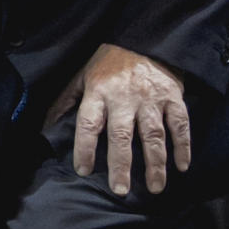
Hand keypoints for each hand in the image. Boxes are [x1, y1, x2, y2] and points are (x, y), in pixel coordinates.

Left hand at [45, 42, 190, 196]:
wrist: (145, 38)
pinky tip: (182, 167)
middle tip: (120, 190)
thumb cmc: (109, 63)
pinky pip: (180, 124)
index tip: (84, 170)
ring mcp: (150, 98)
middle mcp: (124, 97)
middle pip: (121, 135)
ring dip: (155, 163)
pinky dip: (183, 146)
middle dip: (121, 164)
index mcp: (98, 91)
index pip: (88, 124)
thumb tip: (46, 128)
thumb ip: (65, 102)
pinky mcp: (173, 96)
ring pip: (153, 134)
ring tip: (155, 188)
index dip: (85, 148)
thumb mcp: (82, 76)